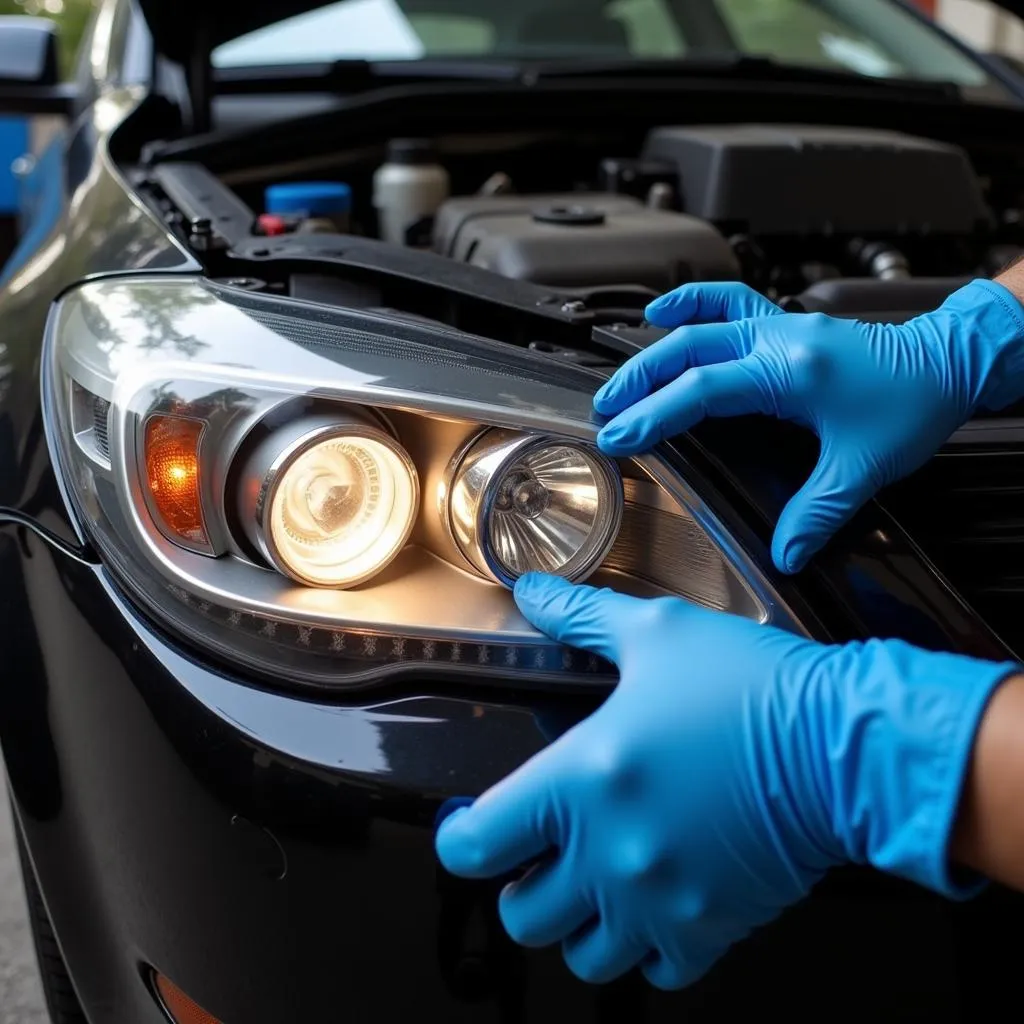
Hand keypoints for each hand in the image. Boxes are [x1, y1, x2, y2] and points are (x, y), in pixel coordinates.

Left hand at [435, 574, 1013, 989]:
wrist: (845, 744)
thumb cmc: (755, 689)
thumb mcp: (657, 632)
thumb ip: (581, 616)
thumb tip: (533, 594)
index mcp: (582, 779)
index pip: (474, 845)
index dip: (458, 837)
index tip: (470, 826)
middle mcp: (611, 852)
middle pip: (521, 915)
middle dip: (521, 884)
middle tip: (540, 853)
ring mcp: (659, 901)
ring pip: (581, 956)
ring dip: (579, 922)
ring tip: (595, 882)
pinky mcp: (711, 928)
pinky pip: (656, 973)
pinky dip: (646, 947)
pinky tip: (655, 902)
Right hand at [593, 280, 1023, 572]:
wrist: (950, 362)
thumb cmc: (914, 404)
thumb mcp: (864, 469)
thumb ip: (818, 514)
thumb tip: (785, 553)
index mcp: (790, 372)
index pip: (702, 389)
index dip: (654, 414)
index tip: (620, 435)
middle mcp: (779, 340)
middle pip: (687, 349)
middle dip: (638, 382)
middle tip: (606, 413)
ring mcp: (780, 326)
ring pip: (700, 323)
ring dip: (654, 348)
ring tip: (620, 377)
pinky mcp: (785, 325)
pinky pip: (728, 301)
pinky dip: (692, 301)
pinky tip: (664, 310)